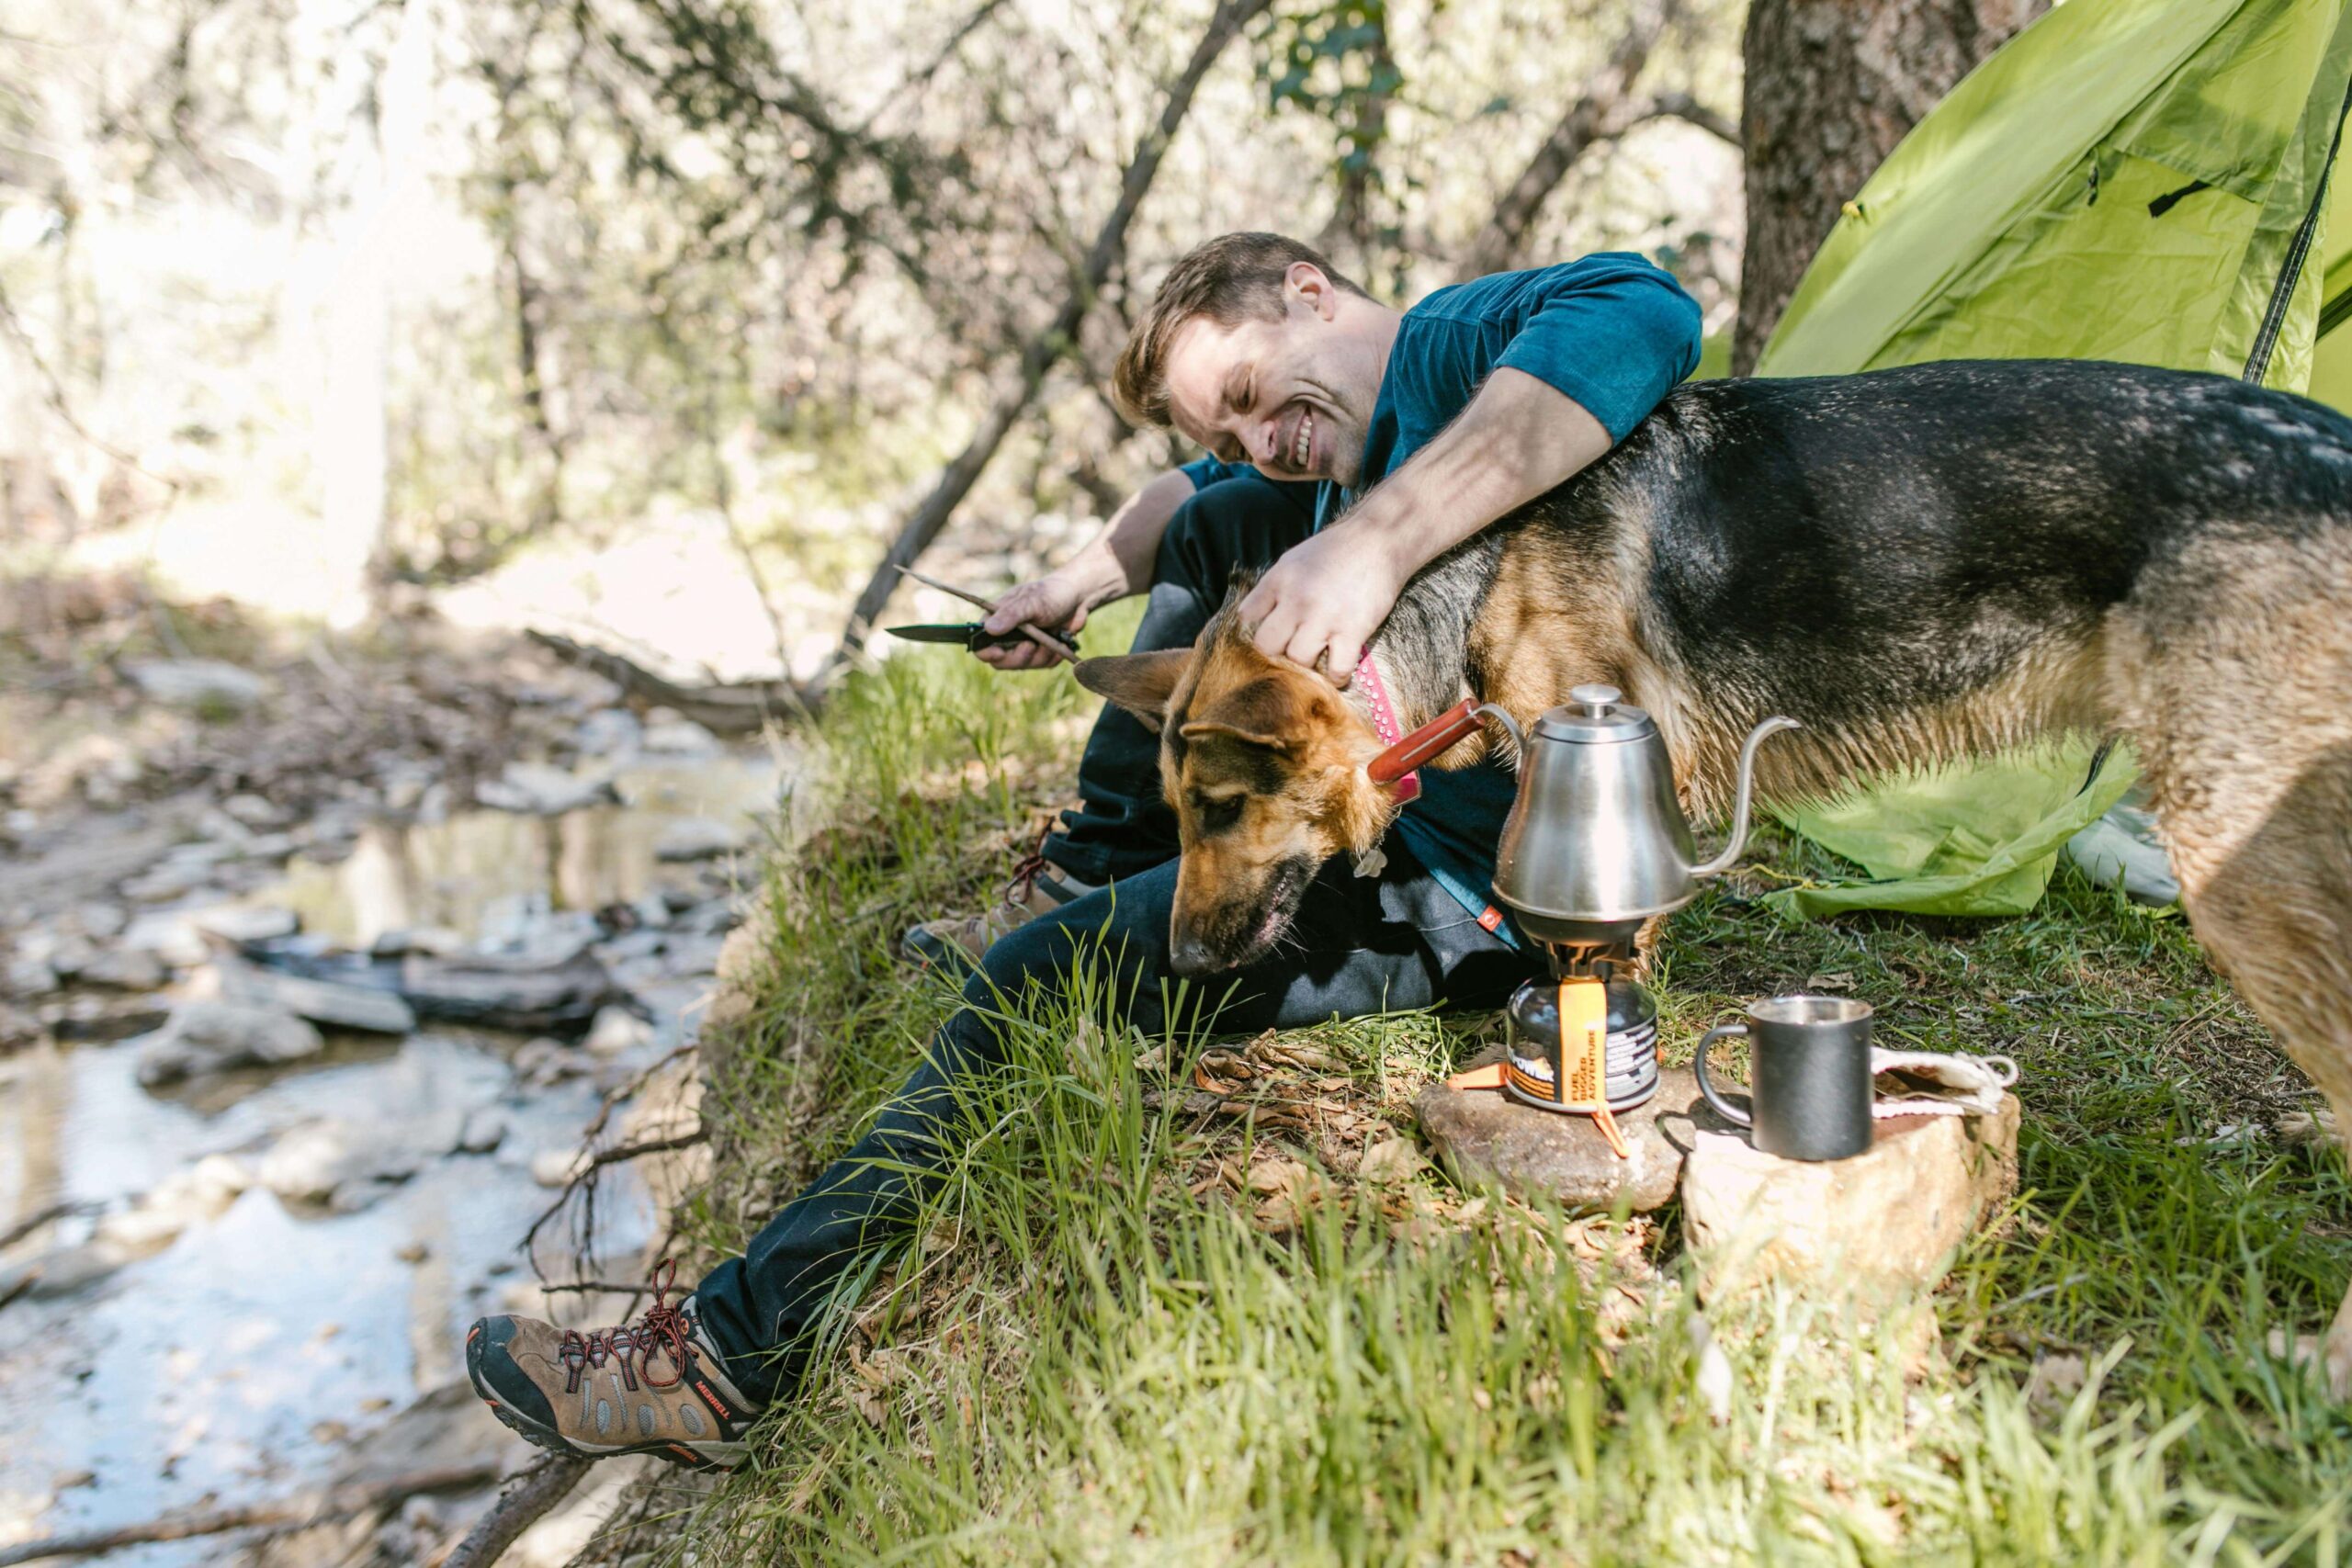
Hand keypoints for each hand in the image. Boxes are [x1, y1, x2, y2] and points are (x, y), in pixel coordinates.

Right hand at [977, 569, 1089, 669]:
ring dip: (1039, 656)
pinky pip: (1041, 665)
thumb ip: (1011, 615)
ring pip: (1023, 665)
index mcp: (997, 618)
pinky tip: (1059, 641)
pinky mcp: (1040, 651)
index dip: (986, 652)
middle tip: (1031, 645)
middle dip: (1018, 657)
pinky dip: (1052, 656)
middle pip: (1000, 661)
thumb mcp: (1032, 602)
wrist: (1078, 597)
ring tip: (1051, 637)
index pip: (980, 643)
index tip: (999, 653)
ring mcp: (1023, 644)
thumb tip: (989, 629)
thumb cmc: (1051, 593)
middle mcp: (1007, 634)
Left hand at [1236, 525, 1407, 683]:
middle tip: (1294, 648)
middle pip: (1267, 646)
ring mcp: (1324, 617)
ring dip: (1308, 664)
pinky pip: (1337, 669)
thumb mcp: (1292, 560)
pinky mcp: (1353, 630)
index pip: (1247, 618)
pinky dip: (1337, 675)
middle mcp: (1297, 600)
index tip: (1271, 634)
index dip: (1256, 629)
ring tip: (1319, 655)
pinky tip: (1338, 667)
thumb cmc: (1336, 550)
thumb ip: (1272, 589)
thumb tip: (1252, 618)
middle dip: (1278, 652)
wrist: (1378, 539)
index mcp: (1278, 581)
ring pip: (1299, 660)